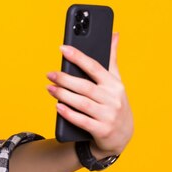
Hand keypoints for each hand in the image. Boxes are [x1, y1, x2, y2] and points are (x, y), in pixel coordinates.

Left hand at [46, 32, 133, 155]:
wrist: (122, 136)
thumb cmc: (114, 104)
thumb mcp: (116, 82)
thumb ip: (111, 60)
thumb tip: (114, 34)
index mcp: (115, 85)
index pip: (95, 67)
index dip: (78, 57)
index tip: (63, 49)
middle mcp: (112, 99)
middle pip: (85, 86)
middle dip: (65, 79)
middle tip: (49, 74)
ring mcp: (108, 116)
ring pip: (81, 103)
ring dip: (63, 95)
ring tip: (49, 88)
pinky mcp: (101, 130)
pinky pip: (82, 121)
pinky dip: (69, 113)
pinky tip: (57, 106)